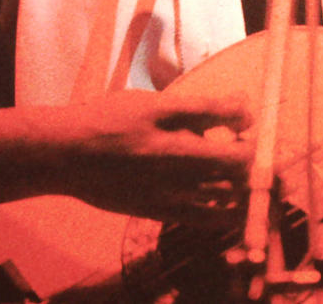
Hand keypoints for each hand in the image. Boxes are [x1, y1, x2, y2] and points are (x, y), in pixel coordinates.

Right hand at [0, 90, 252, 225]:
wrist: (67, 155)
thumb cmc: (111, 120)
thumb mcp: (155, 103)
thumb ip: (204, 108)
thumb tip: (246, 108)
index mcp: (177, 136)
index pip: (235, 139)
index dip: (253, 132)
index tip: (247, 124)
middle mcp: (177, 170)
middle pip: (238, 170)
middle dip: (255, 158)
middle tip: (249, 144)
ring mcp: (170, 195)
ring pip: (227, 196)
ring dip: (243, 182)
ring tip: (236, 166)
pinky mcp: (160, 212)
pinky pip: (206, 217)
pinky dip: (225, 207)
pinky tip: (224, 192)